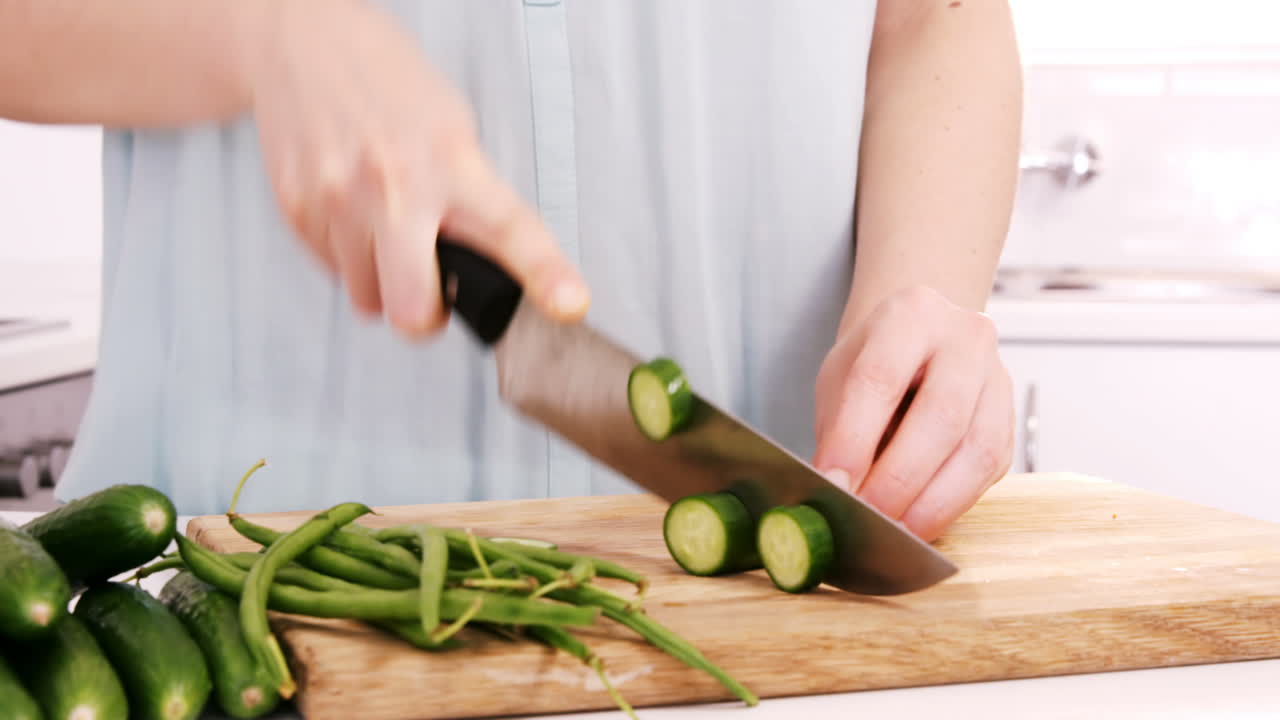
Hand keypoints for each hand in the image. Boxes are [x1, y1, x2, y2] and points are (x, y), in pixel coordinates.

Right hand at [249, 0, 587, 335]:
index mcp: (451, 161)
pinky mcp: (298, 210)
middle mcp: (395, 185)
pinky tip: (352, 211)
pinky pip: (334, 272)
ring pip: (369, 299)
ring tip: (385, 228)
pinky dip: (348, 254)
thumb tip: (495, 267)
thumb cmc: (388, 87)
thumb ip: (473, 199)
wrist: (304, 43)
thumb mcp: (453, 129)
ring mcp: (340, 200)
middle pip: (413, 308)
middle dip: (425, 315)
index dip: (545, 273)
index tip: (568, 303)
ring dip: (383, 280)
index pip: (509, 229)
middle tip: (431, 289)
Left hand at [812, 286, 1013, 541]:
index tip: (834, 482)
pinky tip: (920, 521)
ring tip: (894, 529)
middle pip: (940, 414)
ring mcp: (997, 377)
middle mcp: (965, 338)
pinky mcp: (1010, 420)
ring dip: (932, 500)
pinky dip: (952, 503)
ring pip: (977, 447)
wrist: (921, 342)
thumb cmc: (874, 361)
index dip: (856, 437)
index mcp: (910, 315)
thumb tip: (837, 489)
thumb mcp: (840, 379)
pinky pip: (990, 469)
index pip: (880, 377)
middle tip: (867, 515)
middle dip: (900, 477)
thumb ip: (838, 430)